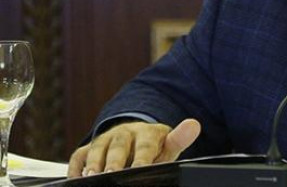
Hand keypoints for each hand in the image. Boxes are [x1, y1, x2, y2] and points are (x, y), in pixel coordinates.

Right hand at [67, 118, 200, 177]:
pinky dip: (76, 166)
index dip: (143, 157)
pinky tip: (76, 178)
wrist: (138, 139)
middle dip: (114, 161)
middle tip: (111, 174)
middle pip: (118, 146)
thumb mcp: (169, 145)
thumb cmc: (155, 148)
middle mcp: (125, 133)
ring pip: (97, 148)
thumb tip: (194, 124)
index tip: (141, 168)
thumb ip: (180, 138)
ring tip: (91, 177)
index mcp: (147, 133)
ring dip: (93, 163)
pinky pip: (80, 155)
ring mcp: (106, 139)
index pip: (146, 145)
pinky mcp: (90, 147)